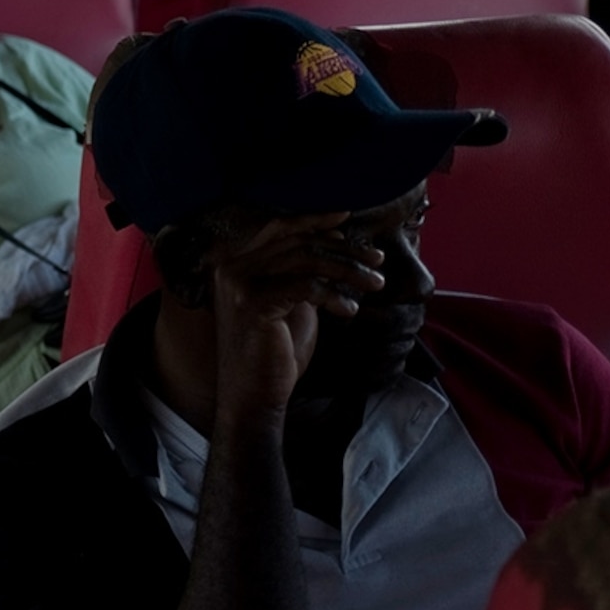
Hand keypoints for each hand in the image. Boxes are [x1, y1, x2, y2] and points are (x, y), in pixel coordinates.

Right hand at [205, 214, 385, 420]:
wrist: (253, 392)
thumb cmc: (275, 349)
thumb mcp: (292, 301)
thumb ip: (302, 271)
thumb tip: (332, 238)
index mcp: (237, 263)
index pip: (280, 228)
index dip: (314, 219)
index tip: (346, 217)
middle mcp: (231, 267)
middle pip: (299, 242)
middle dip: (345, 249)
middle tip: (377, 260)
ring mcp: (238, 283)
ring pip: (306, 259)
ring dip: (348, 270)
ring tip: (375, 284)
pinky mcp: (252, 302)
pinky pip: (305, 286)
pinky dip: (334, 295)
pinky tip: (349, 309)